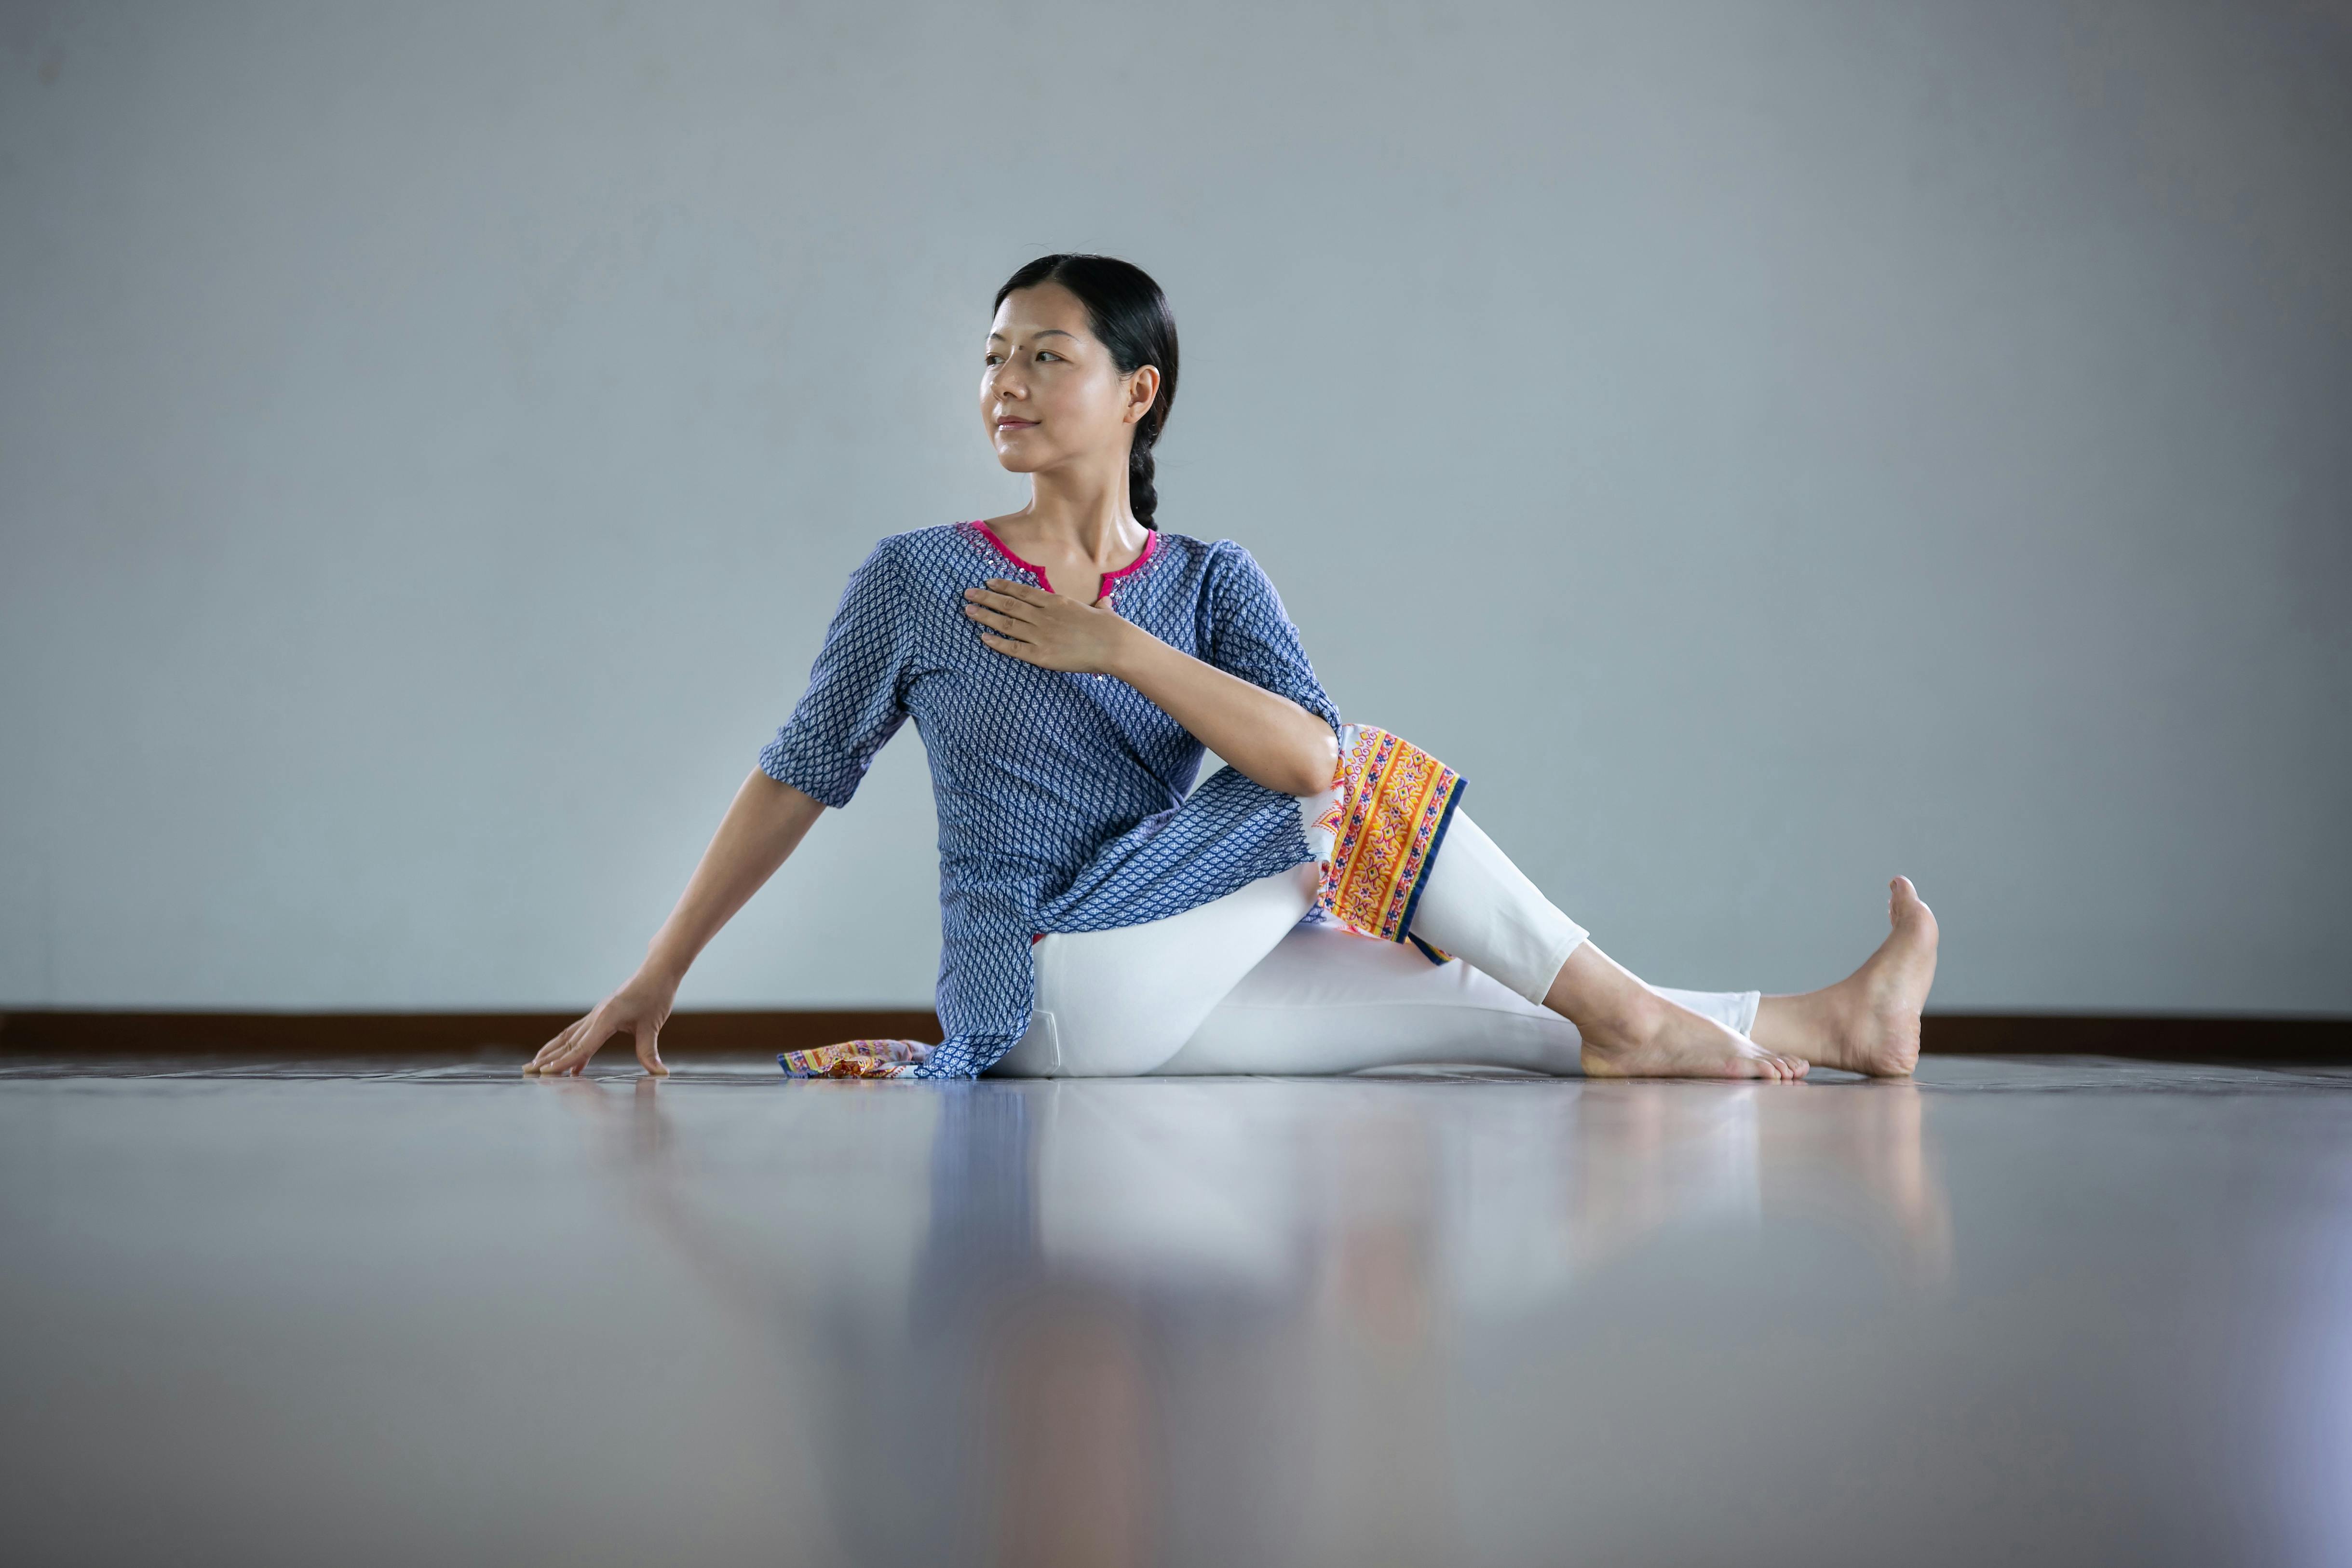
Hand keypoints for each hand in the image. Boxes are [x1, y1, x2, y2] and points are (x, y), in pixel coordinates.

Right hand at [527, 967, 677, 1076]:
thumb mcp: (652, 1025)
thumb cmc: (655, 995)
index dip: (564, 1062)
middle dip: (546, 1058)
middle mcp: (596, 1016)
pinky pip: (579, 1033)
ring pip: (568, 1036)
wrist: (656, 972)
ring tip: (535, 1064)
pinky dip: (570, 1048)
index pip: (582, 1047)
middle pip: (567, 1042)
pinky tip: (571, 1065)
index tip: (546, 1073)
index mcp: (606, 1018)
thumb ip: (649, 1051)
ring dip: (552, 1051)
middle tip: (527, 1071)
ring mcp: (596, 1014)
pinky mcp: (601, 1015)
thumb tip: (659, 1073)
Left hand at [962, 579, 1138, 673]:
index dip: (1003, 586)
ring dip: (985, 616)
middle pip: (1008, 604)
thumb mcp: (1102, 611)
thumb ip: (1099, 606)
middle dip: (986, 597)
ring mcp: (1040, 635)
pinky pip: (1013, 648)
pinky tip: (983, 637)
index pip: (1022, 591)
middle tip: (968, 593)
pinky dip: (997, 642)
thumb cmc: (1110, 628)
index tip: (988, 581)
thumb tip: (1105, 602)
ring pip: (1006, 623)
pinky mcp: (1041, 655)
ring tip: (969, 611)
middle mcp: (1043, 615)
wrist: (1114, 644)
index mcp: (1055, 601)